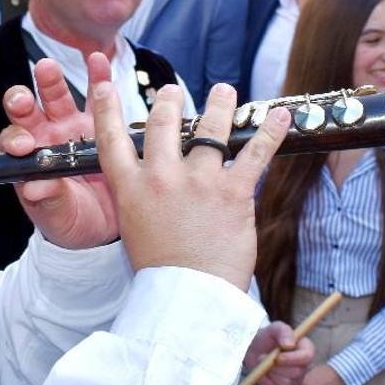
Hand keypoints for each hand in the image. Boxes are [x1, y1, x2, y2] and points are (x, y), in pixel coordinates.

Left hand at [0, 55, 117, 249]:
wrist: (105, 226)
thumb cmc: (73, 222)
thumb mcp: (59, 219)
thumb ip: (48, 203)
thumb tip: (33, 190)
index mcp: (30, 161)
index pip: (14, 141)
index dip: (15, 138)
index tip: (23, 145)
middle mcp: (46, 138)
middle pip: (28, 112)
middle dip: (22, 101)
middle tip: (23, 99)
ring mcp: (72, 128)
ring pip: (57, 98)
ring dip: (51, 81)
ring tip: (49, 68)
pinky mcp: (99, 124)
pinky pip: (98, 96)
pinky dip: (97, 76)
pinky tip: (98, 60)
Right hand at [91, 72, 289, 290]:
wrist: (188, 299)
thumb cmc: (163, 271)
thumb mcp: (136, 229)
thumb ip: (141, 198)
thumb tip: (153, 181)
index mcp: (131, 190)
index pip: (112, 139)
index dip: (105, 108)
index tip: (104, 86)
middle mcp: (161, 178)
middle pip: (163, 122)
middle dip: (170, 100)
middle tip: (173, 92)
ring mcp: (199, 182)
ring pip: (210, 127)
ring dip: (219, 104)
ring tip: (224, 91)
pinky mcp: (233, 192)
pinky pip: (255, 152)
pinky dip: (271, 131)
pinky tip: (280, 117)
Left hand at [242, 321, 316, 384]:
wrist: (254, 351)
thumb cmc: (267, 338)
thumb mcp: (273, 328)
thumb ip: (283, 331)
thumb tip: (289, 344)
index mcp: (306, 349)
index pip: (307, 357)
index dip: (293, 358)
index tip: (278, 356)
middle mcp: (304, 366)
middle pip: (296, 372)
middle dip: (276, 367)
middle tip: (262, 357)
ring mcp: (295, 380)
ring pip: (285, 382)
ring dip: (269, 372)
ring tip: (262, 362)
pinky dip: (265, 381)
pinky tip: (262, 371)